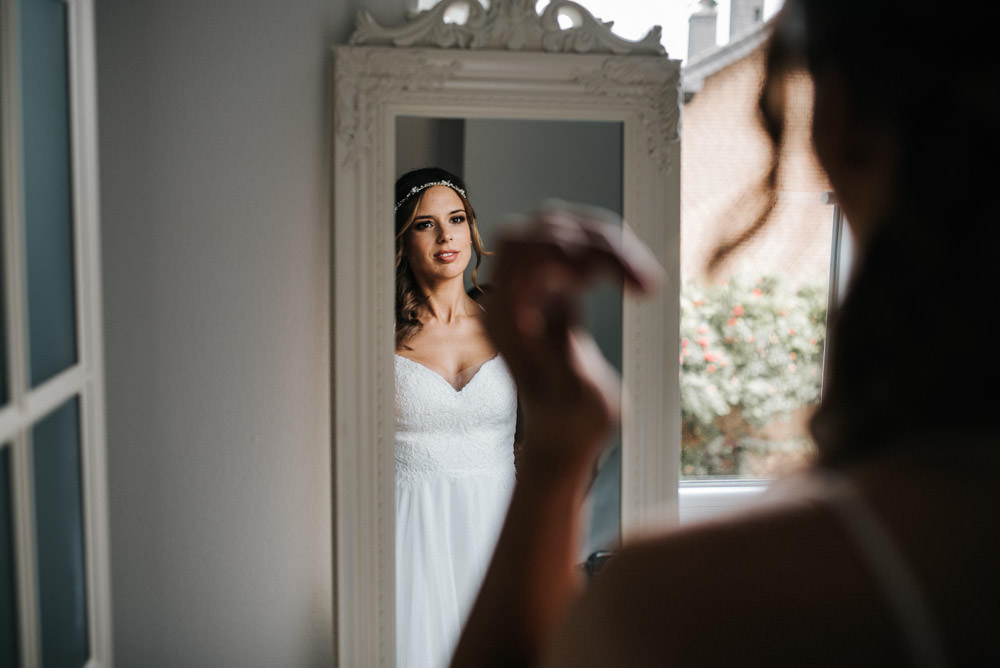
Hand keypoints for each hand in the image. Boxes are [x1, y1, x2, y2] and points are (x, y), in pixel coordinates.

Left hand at [487, 202, 661, 472]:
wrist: (562, 443)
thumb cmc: (570, 429)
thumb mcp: (576, 401)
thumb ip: (564, 358)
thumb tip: (546, 315)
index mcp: (507, 318)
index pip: (524, 253)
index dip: (563, 248)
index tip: (602, 272)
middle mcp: (512, 298)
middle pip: (543, 231)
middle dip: (596, 242)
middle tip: (643, 281)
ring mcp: (531, 292)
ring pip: (562, 233)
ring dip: (605, 244)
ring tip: (643, 283)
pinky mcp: (552, 294)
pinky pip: (574, 250)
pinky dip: (605, 255)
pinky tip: (629, 281)